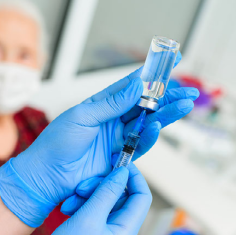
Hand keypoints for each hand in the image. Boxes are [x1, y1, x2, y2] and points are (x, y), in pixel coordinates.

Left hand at [0, 54, 197, 226]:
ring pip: (148, 124)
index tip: (172, 59)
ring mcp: (117, 139)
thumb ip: (112, 104)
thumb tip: (137, 86)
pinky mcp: (119, 157)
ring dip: (166, 114)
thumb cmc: (57, 143)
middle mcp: (112, 119)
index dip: (152, 73)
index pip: (131, 85)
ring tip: (185, 105)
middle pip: (146, 105)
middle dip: (168, 97)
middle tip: (189, 91)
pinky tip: (160, 125)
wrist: (47, 175)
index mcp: (102, 104)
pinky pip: (140, 145)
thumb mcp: (83, 117)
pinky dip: (150, 136)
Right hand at [0, 164, 151, 234]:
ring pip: (104, 202)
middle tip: (83, 185)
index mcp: (126, 232)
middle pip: (121, 197)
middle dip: (103, 186)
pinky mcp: (90, 234)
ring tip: (70, 201)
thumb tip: (123, 172)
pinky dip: (80, 204)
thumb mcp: (88, 218)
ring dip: (88, 195)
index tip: (117, 162)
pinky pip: (91, 210)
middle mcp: (119, 233)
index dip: (133, 177)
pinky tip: (66, 208)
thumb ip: (107, 193)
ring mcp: (104, 234)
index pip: (141, 197)